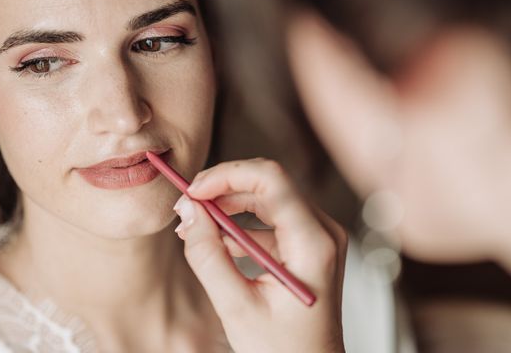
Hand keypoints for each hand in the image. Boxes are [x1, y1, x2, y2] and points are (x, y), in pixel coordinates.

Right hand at [173, 158, 347, 352]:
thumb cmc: (282, 351)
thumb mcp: (236, 307)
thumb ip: (208, 256)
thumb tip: (189, 211)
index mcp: (313, 244)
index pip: (272, 180)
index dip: (227, 175)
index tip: (193, 190)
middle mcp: (323, 231)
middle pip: (270, 184)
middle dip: (224, 189)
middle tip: (187, 207)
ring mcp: (319, 236)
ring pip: (269, 197)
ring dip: (229, 205)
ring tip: (194, 225)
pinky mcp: (309, 244)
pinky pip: (272, 218)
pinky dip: (242, 224)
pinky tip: (217, 242)